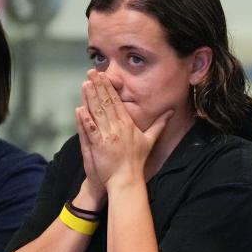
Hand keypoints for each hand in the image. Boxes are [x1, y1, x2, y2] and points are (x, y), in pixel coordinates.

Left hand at [76, 71, 171, 192]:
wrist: (127, 178)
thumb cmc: (136, 161)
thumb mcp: (150, 140)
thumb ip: (159, 124)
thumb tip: (171, 112)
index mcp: (127, 124)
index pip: (117, 102)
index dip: (109, 88)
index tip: (103, 76)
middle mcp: (117, 127)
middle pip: (106, 103)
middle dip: (99, 86)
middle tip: (92, 72)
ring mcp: (107, 136)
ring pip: (97, 113)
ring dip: (90, 98)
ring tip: (85, 83)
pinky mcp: (98, 145)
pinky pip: (90, 130)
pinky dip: (85, 120)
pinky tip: (80, 108)